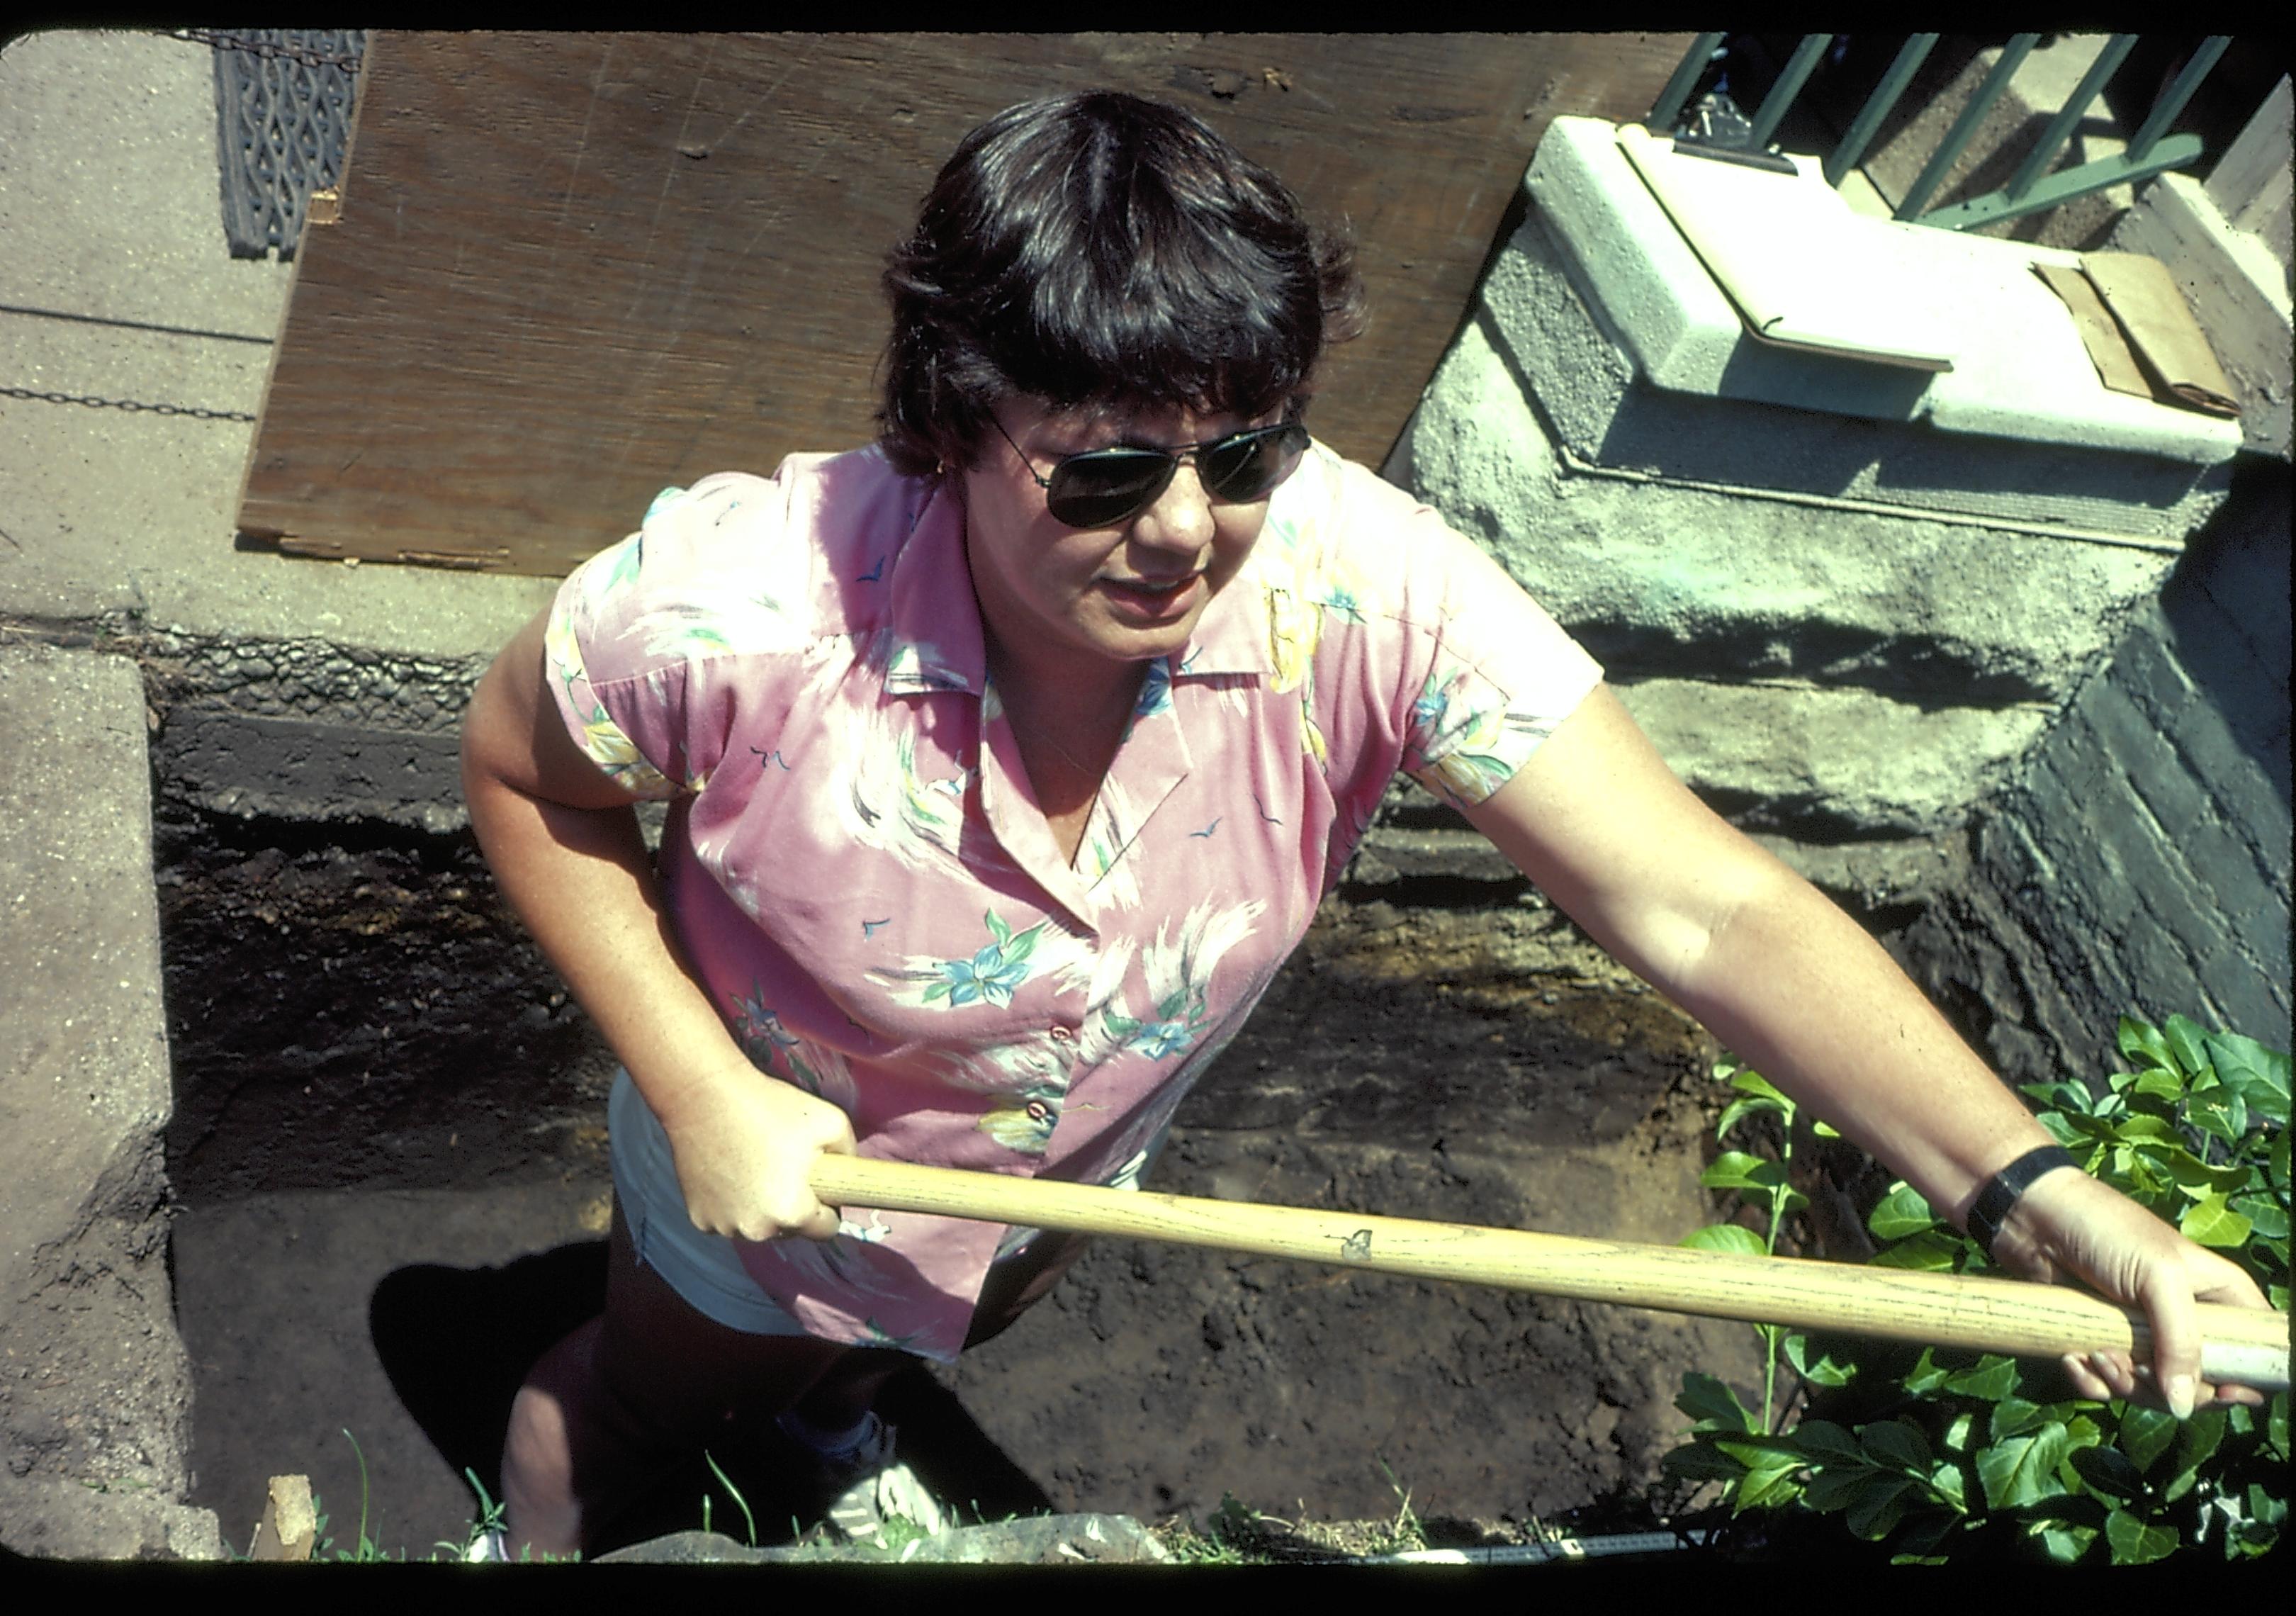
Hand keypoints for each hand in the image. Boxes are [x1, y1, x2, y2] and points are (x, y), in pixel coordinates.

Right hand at [657, 1060, 856, 1242]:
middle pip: (791, 1229)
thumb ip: (849, 1155)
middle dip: (794, 1205)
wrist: (706, 1096)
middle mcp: (758, 1231)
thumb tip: (848, 1174)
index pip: (826, 1230)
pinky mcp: (700, 1219)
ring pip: (759, 1226)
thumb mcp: (833, 1121)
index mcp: (792, 1213)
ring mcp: (725, 1227)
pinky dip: (733, 1203)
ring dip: (762, 1207)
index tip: (819, 1185)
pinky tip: (730, 1171)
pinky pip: (729, 1218)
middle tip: (785, 1166)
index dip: (828, 1206)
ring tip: (755, 1164)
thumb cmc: (772, 1107)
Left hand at [1988, 1167, 2272, 1414]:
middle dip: (2166, 1388)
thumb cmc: (2105, 1231)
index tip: (2220, 1392)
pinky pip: (2109, 1386)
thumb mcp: (2159, 1277)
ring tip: (2095, 1354)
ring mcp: (2145, 1335)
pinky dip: (2091, 1381)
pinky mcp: (2104, 1343)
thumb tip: (2183, 1407)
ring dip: (2123, 1384)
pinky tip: (2073, 1357)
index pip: (2254, 1353)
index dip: (2247, 1382)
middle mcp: (2187, 1321)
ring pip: (2153, 1392)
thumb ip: (2181, 1342)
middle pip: (2202, 1387)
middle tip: (2134, 1366)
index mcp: (2220, 1297)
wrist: (2033, 1216)